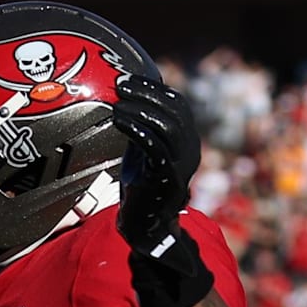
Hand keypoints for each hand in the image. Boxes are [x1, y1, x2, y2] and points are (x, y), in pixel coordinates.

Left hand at [110, 74, 213, 306]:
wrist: (146, 227)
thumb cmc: (142, 186)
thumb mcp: (142, 151)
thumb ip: (141, 127)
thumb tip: (124, 99)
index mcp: (187, 139)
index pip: (176, 104)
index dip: (153, 88)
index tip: (127, 78)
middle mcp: (190, 149)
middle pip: (174, 110)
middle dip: (146, 94)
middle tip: (120, 85)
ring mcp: (182, 164)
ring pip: (168, 127)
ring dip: (140, 110)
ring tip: (116, 104)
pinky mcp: (168, 179)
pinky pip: (156, 148)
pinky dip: (137, 130)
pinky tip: (118, 121)